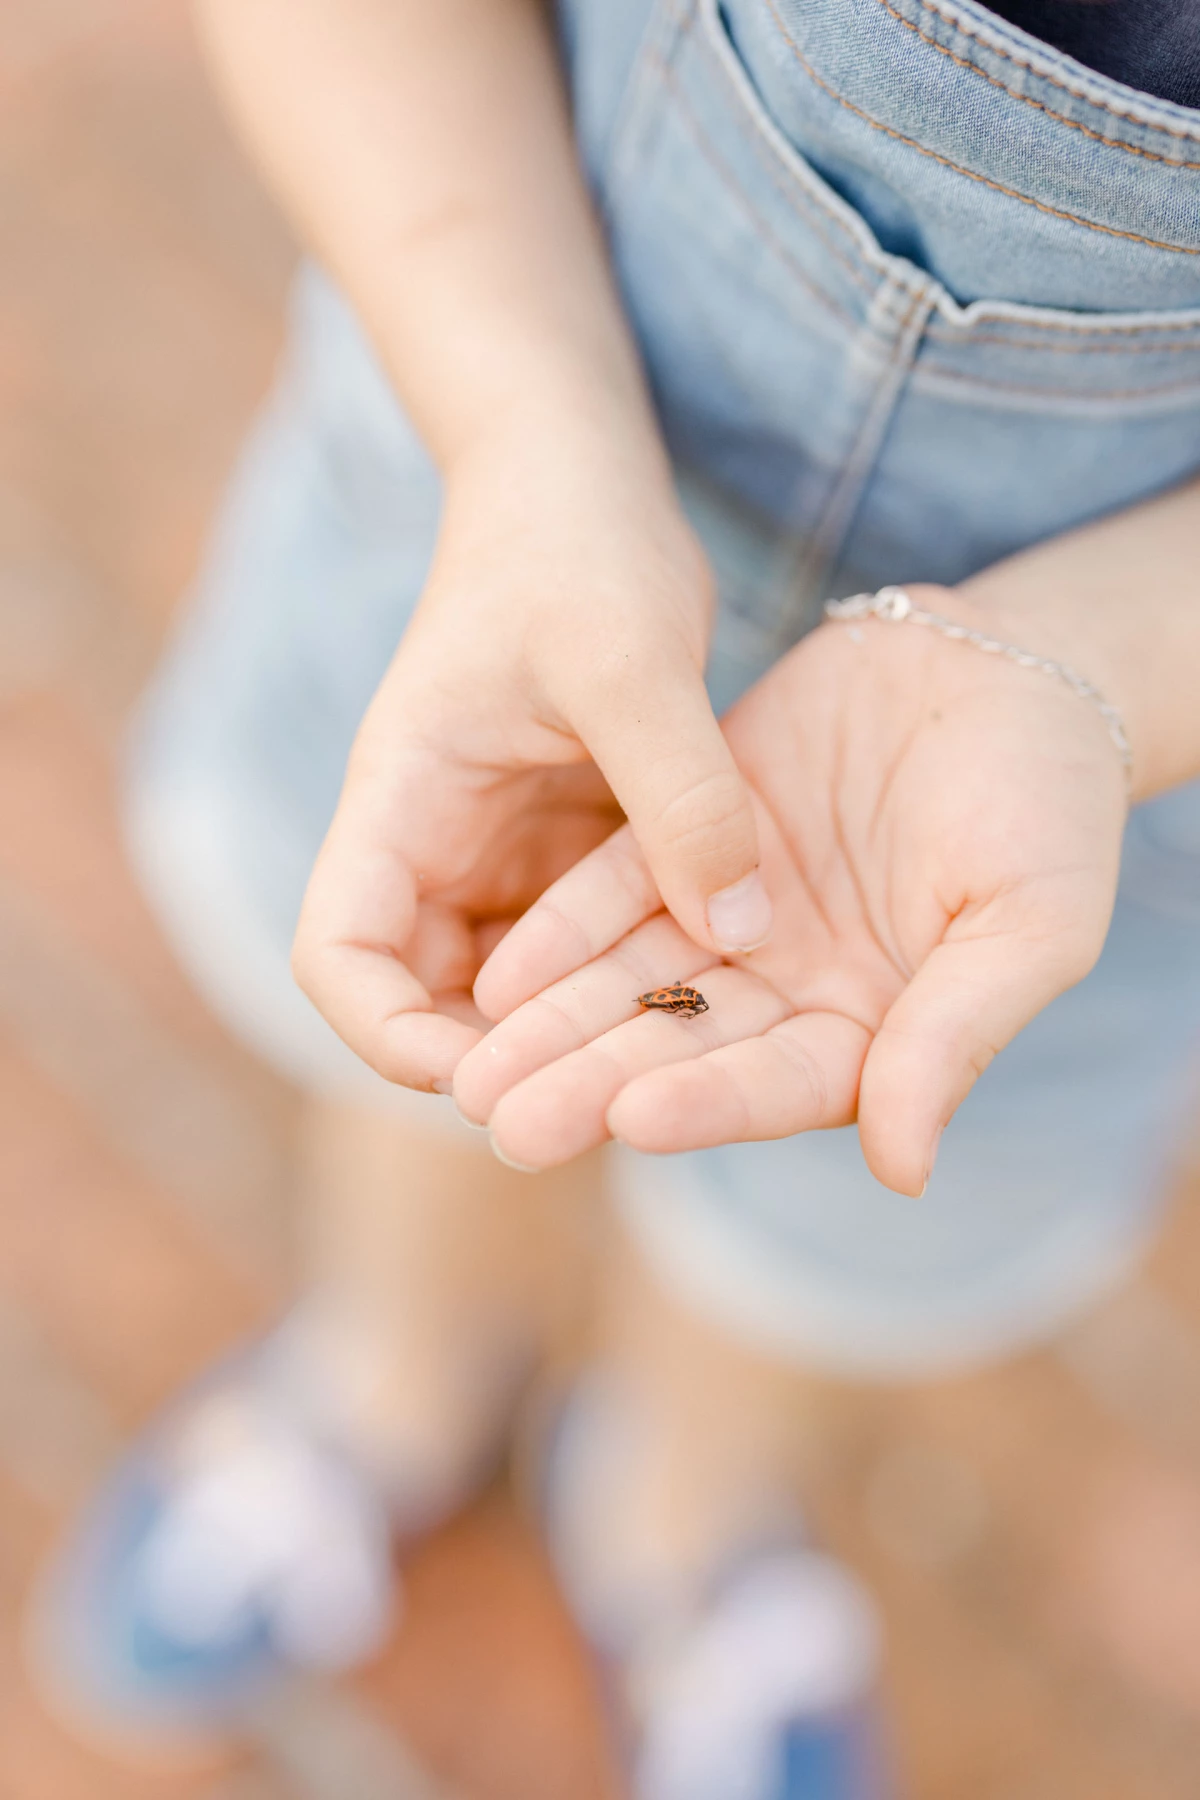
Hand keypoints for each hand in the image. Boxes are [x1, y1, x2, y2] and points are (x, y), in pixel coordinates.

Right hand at [291, 422, 768, 1090]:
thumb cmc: (580, 546)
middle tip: (607, 1099)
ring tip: (664, 1066)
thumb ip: (685, 792)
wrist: (583, 484)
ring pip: (507, 985)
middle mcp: (435, 842)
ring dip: (568, 1031)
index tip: (492, 1074)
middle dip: (497, 1058)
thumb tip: (739, 936)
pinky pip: (581, 942)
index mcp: (401, 799)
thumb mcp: (635, 659)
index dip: (390, 1035)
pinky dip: (624, 978)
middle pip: (420, 997)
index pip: (338, 954)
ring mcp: (499, 851)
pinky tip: (703, 995)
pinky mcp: (563, 846)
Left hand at [454, 587, 1128, 1193]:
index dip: (707, 1101)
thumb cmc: (1052, 803)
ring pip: (631, 981)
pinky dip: (562, 929)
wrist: (1014, 665)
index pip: (778, 1083)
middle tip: (505, 1122)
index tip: (632, 1117)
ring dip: (554, 1023)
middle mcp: (791, 989)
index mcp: (874, 1030)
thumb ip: (957, 1036)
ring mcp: (735, 915)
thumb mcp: (1031, 923)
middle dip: (593, 1084)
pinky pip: (615, 889)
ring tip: (472, 1069)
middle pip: (680, 1050)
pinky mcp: (691, 839)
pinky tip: (500, 972)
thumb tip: (905, 1170)